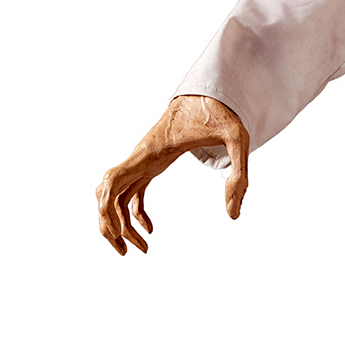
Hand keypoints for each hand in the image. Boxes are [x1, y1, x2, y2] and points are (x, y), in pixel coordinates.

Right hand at [95, 95, 248, 255]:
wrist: (209, 91)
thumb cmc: (221, 113)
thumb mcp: (237, 139)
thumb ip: (238, 176)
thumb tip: (233, 215)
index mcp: (150, 153)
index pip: (113, 181)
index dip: (107, 208)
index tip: (118, 233)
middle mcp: (140, 157)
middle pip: (106, 194)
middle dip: (109, 225)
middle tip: (126, 252)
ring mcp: (142, 161)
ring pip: (115, 196)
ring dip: (119, 223)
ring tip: (140, 249)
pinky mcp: (150, 164)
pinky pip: (132, 192)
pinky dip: (134, 212)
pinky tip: (150, 230)